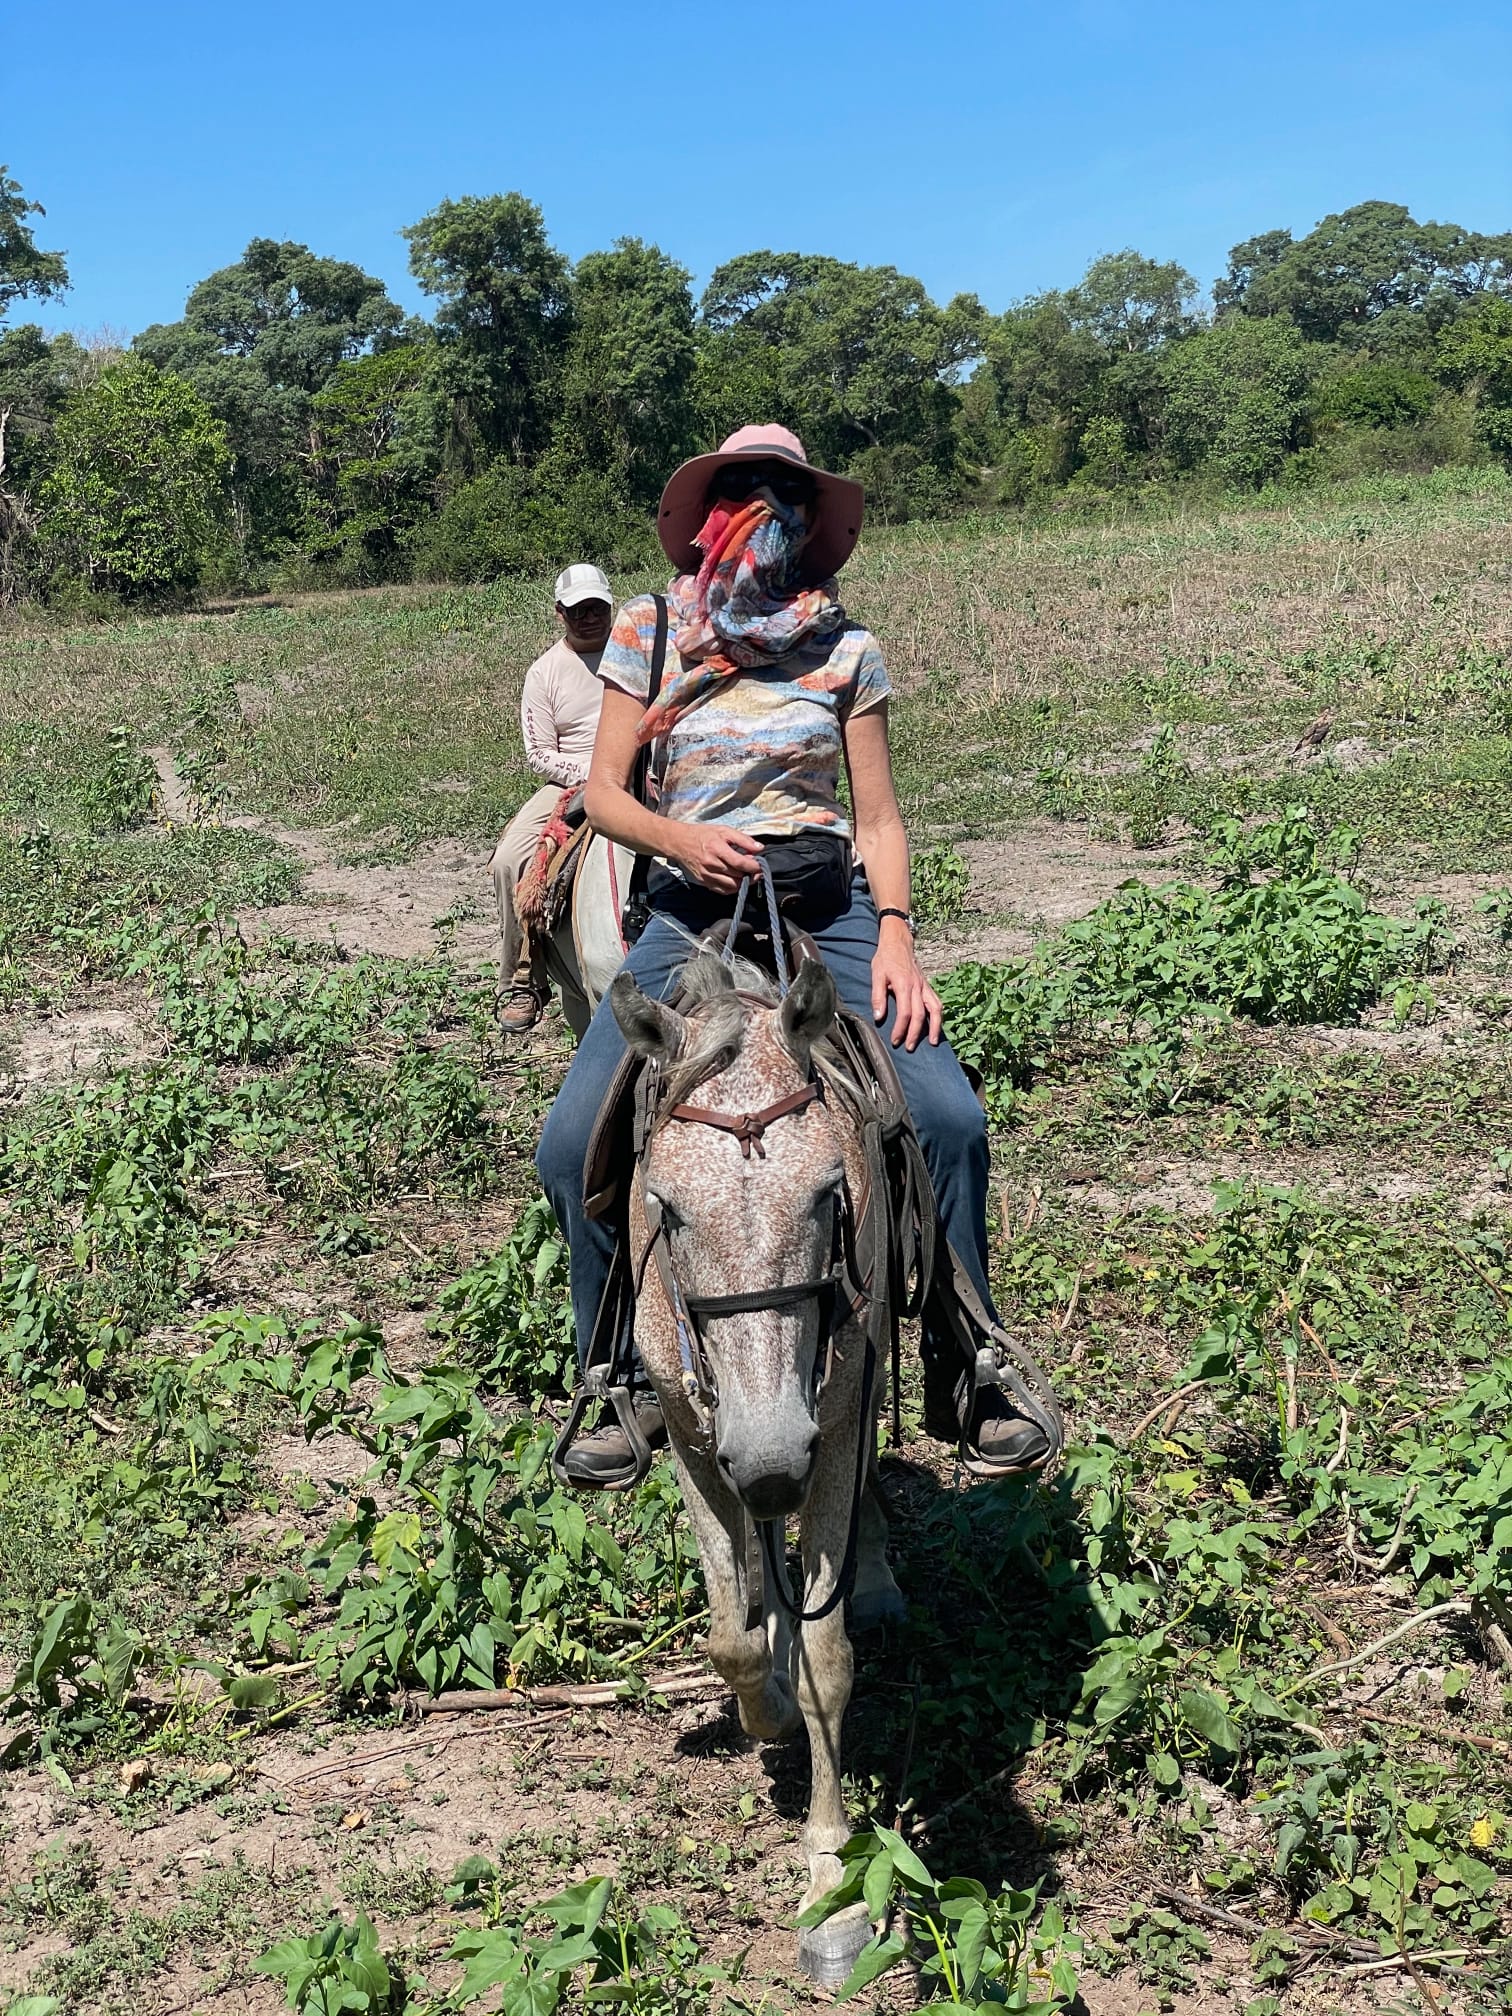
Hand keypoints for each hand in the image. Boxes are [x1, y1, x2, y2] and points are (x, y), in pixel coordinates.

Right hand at [674, 824, 764, 893]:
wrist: (679, 842)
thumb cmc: (702, 834)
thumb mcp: (723, 830)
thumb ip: (743, 839)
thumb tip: (759, 848)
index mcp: (717, 849)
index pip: (740, 863)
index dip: (754, 867)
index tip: (760, 866)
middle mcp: (711, 864)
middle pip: (738, 876)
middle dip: (750, 874)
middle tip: (755, 869)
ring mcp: (707, 875)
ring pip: (732, 886)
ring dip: (743, 882)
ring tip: (747, 875)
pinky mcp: (704, 882)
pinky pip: (722, 890)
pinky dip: (732, 887)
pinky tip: (736, 880)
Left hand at [871, 926, 942, 1050]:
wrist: (898, 942)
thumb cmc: (886, 958)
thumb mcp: (876, 975)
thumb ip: (877, 997)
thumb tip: (878, 1017)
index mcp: (904, 985)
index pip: (905, 1012)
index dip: (900, 1028)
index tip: (895, 1040)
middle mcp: (917, 987)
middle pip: (920, 1014)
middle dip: (916, 1033)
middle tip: (910, 1047)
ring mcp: (924, 986)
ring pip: (935, 1009)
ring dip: (935, 1027)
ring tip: (933, 1042)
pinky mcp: (927, 986)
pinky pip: (937, 1002)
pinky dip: (938, 1015)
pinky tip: (936, 1026)